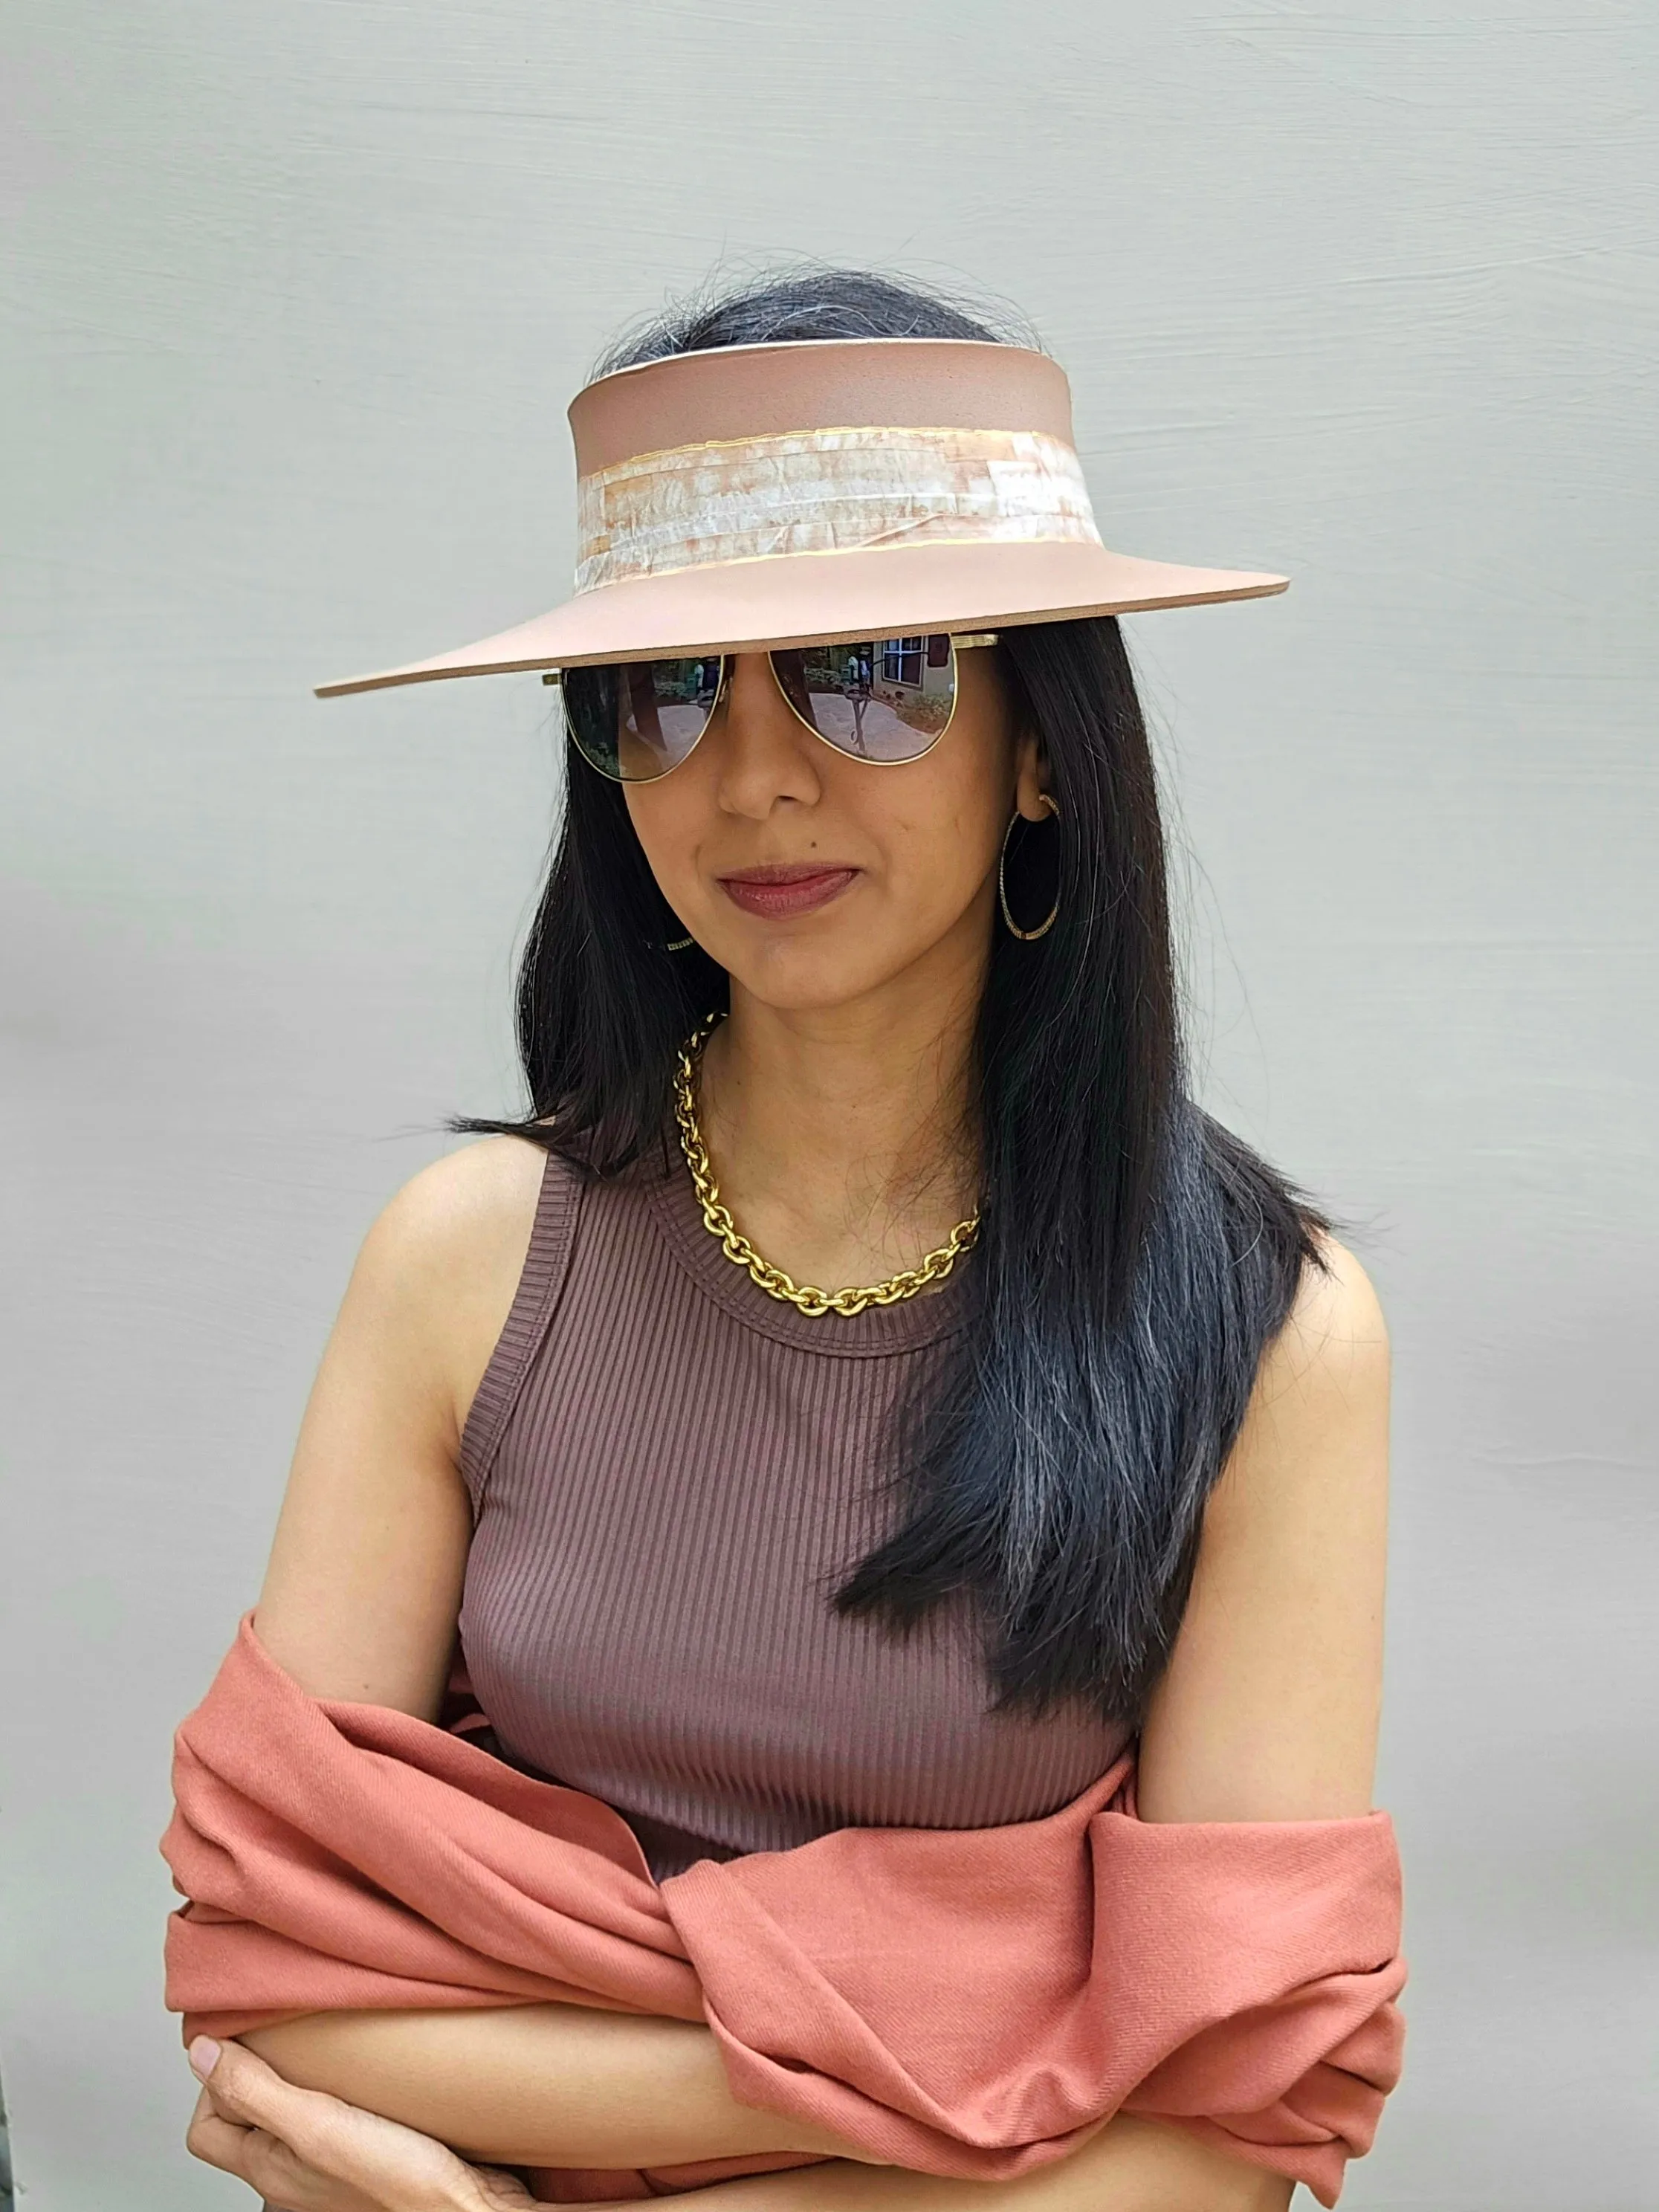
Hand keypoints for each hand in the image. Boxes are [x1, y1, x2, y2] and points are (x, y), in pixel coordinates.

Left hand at [184, 2036, 540, 2211]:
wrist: (468, 2206)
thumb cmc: (401, 2181)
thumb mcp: (318, 2125)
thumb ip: (256, 2091)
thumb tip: (200, 2053)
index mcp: (268, 2172)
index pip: (207, 2130)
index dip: (217, 2082)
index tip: (250, 2043)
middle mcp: (291, 2181)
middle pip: (249, 2123)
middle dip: (263, 2076)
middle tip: (293, 2041)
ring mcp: (329, 2177)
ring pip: (294, 2123)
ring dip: (305, 2086)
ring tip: (333, 2054)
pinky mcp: (368, 2165)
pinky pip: (336, 2127)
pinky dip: (343, 2100)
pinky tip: (371, 2081)